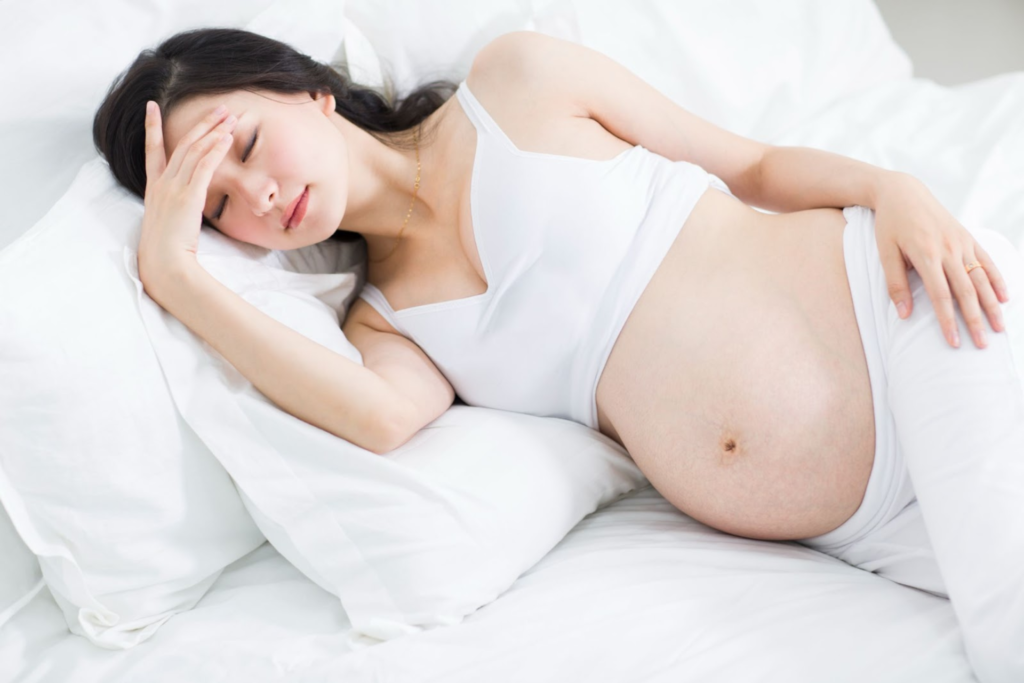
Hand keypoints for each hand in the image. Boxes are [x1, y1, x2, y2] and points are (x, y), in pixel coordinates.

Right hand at [139, 100, 236, 283]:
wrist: (164, 262)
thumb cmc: (167, 249)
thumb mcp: (168, 222)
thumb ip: (175, 207)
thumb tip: (187, 205)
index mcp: (154, 188)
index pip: (152, 150)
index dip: (152, 126)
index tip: (151, 105)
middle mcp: (162, 183)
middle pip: (182, 144)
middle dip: (201, 123)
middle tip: (220, 108)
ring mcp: (173, 188)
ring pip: (193, 150)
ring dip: (213, 131)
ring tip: (229, 117)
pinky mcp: (187, 196)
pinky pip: (203, 167)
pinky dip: (214, 150)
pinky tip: (225, 139)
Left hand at [873, 172, 1009, 348]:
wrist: (903, 193)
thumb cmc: (890, 225)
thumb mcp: (885, 253)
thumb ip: (895, 284)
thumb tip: (904, 315)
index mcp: (926, 255)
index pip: (941, 296)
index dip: (948, 321)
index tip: (954, 342)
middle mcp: (949, 250)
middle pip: (966, 291)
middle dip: (975, 320)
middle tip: (982, 345)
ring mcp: (962, 243)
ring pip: (981, 279)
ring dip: (991, 306)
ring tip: (999, 328)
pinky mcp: (968, 237)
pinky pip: (987, 261)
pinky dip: (997, 280)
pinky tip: (1004, 298)